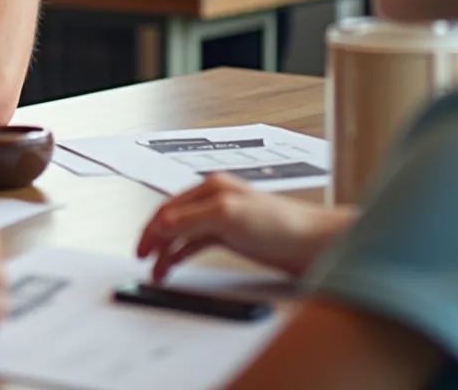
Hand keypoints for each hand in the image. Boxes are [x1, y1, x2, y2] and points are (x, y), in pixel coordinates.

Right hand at [135, 174, 350, 282]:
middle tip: (142, 260)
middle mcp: (215, 200)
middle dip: (154, 239)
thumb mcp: (229, 216)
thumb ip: (191, 218)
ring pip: (182, 234)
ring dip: (166, 251)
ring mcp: (223, 218)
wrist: (316, 244)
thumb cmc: (284, 225)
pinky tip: (176, 265)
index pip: (168, 208)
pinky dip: (182, 254)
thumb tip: (161, 224)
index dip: (151, 229)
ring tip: (157, 270)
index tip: (141, 250)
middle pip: (171, 220)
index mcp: (211, 187)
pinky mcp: (233, 236)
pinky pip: (196, 244)